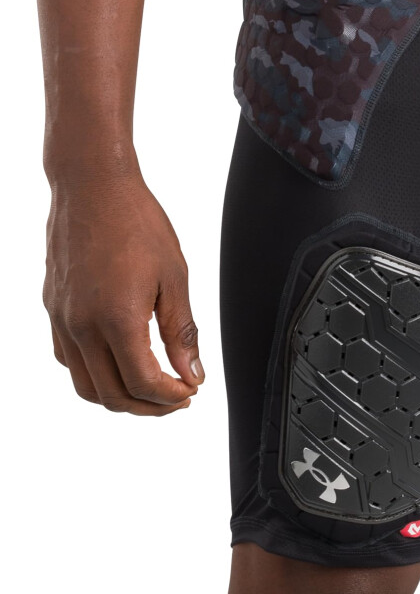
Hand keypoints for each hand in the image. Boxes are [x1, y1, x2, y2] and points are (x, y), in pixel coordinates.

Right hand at [43, 173, 203, 415]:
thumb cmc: (136, 222)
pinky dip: (95, 373)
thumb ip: (181, 331)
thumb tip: (192, 372)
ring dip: (119, 396)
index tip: (190, 392)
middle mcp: (81, 325)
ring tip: (152, 387)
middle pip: (110, 394)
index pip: (142, 383)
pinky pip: (68, 359)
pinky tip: (120, 361)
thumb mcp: (175, 277)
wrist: (93, 186)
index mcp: (116, 319)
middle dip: (148, 406)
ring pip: (84, 383)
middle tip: (177, 398)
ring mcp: (61, 319)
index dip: (170, 397)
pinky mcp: (52, 308)